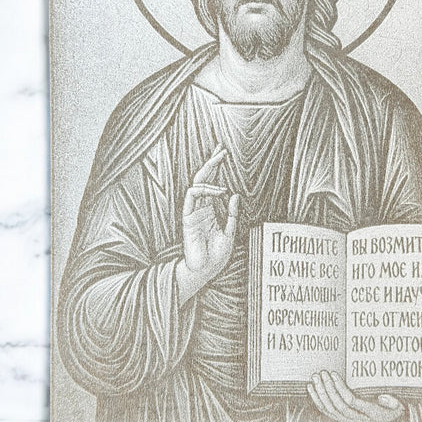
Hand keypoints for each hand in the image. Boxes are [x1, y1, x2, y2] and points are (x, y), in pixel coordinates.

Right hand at [182, 145, 239, 282]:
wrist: (206, 271)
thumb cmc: (217, 257)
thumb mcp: (230, 233)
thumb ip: (232, 215)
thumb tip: (234, 195)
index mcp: (210, 210)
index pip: (212, 183)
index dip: (216, 168)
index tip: (223, 153)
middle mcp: (201, 208)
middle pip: (204, 179)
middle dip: (212, 162)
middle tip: (222, 149)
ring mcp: (194, 212)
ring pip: (197, 183)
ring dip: (209, 170)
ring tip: (220, 162)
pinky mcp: (188, 217)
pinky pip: (192, 196)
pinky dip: (205, 189)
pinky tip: (219, 190)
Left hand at [307, 370, 403, 421]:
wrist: (390, 419)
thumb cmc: (393, 408)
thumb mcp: (398, 405)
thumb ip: (393, 403)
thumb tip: (382, 398)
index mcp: (370, 413)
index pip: (350, 401)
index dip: (340, 388)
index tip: (333, 373)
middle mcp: (358, 419)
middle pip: (338, 405)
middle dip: (327, 388)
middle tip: (321, 373)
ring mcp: (348, 420)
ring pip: (330, 409)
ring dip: (321, 393)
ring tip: (315, 378)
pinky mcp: (341, 419)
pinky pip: (326, 412)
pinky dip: (317, 400)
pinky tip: (311, 388)